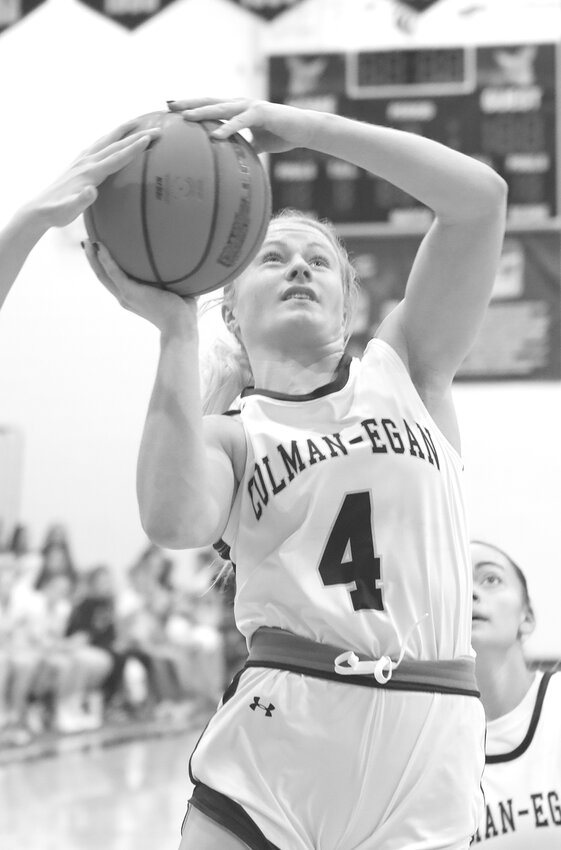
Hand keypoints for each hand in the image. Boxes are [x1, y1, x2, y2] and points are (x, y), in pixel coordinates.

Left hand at [30, 120, 161, 228]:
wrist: (41, 209)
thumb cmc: (59, 212)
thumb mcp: (70, 210)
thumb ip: (82, 200)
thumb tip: (91, 191)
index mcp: (89, 173)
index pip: (116, 158)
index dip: (133, 148)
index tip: (149, 138)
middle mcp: (86, 162)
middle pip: (115, 145)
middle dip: (136, 136)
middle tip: (156, 130)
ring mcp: (81, 161)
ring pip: (106, 141)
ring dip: (122, 131)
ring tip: (136, 122)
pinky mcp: (78, 163)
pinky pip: (98, 145)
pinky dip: (109, 138)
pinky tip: (112, 137)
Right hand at [82, 240, 197, 332]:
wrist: (181, 327)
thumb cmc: (184, 314)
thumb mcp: (179, 292)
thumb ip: (178, 278)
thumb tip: (189, 264)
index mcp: (134, 298)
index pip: (116, 282)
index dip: (108, 268)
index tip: (103, 253)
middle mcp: (126, 298)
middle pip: (103, 277)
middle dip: (94, 260)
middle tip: (88, 242)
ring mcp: (126, 295)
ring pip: (102, 274)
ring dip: (93, 257)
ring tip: (86, 240)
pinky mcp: (129, 292)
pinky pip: (113, 271)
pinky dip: (104, 258)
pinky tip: (99, 244)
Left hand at [167, 97, 314, 153]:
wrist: (305, 129)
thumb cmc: (282, 135)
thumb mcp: (258, 144)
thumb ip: (243, 147)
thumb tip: (232, 161)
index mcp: (237, 109)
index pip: (209, 105)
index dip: (191, 106)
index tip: (171, 109)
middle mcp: (240, 104)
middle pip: (208, 101)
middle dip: (188, 103)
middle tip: (167, 105)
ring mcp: (250, 106)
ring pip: (220, 108)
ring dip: (202, 112)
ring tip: (184, 117)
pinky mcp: (261, 113)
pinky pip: (240, 122)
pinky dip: (227, 128)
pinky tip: (215, 136)